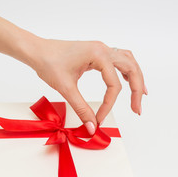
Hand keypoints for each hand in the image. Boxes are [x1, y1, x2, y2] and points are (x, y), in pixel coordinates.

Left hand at [26, 38, 146, 134]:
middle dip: (136, 90)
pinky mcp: (97, 52)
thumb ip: (81, 108)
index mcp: (98, 55)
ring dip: (136, 78)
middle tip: (137, 109)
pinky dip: (127, 70)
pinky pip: (120, 59)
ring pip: (128, 62)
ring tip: (141, 95)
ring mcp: (101, 49)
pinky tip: (127, 80)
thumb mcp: (66, 88)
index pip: (113, 85)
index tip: (100, 119)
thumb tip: (92, 127)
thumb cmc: (48, 63)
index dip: (109, 105)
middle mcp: (103, 49)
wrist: (36, 51)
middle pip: (131, 69)